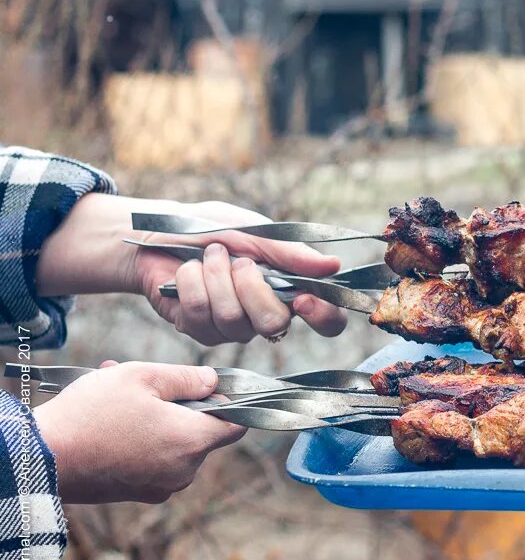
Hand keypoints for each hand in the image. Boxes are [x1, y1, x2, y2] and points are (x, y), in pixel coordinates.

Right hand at [33, 361, 245, 503]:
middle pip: (200, 432)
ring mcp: (161, 486)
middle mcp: (184, 471)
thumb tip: (213, 382)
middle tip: (144, 383)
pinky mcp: (139, 493)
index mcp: (193, 441)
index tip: (206, 388)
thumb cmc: (91, 414)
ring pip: (173, 443)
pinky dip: (141, 440)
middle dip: (177, 405)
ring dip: (154, 419)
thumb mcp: (141, 377)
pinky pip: (153, 460)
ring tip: (118, 396)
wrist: (40, 459)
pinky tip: (111, 421)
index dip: (227, 402)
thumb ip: (186, 378)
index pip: (236, 424)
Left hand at [37, 193, 347, 344]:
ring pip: (235, 320)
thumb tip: (333, 266)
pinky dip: (191, 283)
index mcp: (290, 288)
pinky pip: (201, 315)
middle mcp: (266, 314)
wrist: (157, 234)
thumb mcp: (252, 233)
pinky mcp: (200, 331)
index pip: (326, 320)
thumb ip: (289, 253)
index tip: (304, 299)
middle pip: (276, 324)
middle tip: (237, 260)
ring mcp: (234, 327)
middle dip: (251, 287)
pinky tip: (187, 271)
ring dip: (215, 278)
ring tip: (207, 257)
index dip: (323, 317)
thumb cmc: (210, 228)